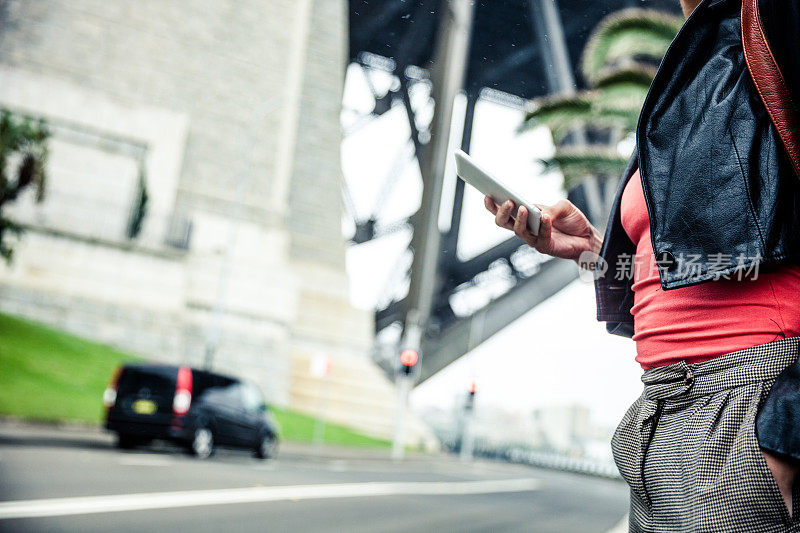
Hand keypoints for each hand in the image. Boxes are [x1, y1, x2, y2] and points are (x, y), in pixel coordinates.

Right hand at [483, 197, 602, 263]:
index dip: (493, 204)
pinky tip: (546, 217)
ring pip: (518, 231)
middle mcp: (526, 228)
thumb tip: (539, 213)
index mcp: (525, 215)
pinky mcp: (545, 247)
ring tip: (523, 208)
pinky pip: (540, 237)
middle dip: (502, 212)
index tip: (487, 194)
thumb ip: (550, 207)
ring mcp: (533, 239)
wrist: (588, 237)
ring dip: (519, 219)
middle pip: (503, 223)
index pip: (504, 211)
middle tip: (508, 202)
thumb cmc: (572, 220)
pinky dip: (543, 226)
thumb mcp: (563, 206)